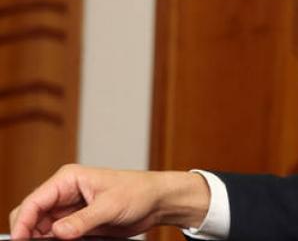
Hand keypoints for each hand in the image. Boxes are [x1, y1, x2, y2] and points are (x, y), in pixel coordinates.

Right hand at [8, 164, 209, 239]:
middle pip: (32, 215)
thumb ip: (83, 220)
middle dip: (28, 231)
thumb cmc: (139, 191)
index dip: (23, 222)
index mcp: (69, 179)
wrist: (157, 201)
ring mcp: (70, 209)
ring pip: (42, 228)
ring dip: (40, 239)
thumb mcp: (111, 206)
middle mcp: (65, 193)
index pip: (35, 201)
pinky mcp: (77, 223)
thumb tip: (58, 232)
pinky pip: (56, 236)